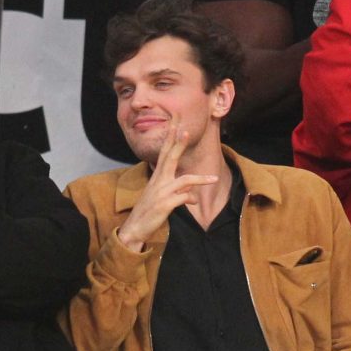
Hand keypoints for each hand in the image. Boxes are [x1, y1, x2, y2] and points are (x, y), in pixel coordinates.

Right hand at [117, 127, 217, 250]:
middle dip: (178, 143)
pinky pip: (183, 199)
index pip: (165, 152)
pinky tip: (194, 204)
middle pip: (170, 158)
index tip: (176, 121)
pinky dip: (190, 200)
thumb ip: (178, 193)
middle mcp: (158, 181)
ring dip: (200, 179)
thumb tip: (192, 194)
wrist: (135, 228)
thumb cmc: (149, 212)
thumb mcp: (163, 199)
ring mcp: (161, 192)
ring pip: (184, 181)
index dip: (171, 137)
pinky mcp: (164, 205)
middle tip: (185, 129)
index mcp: (157, 177)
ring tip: (214, 179)